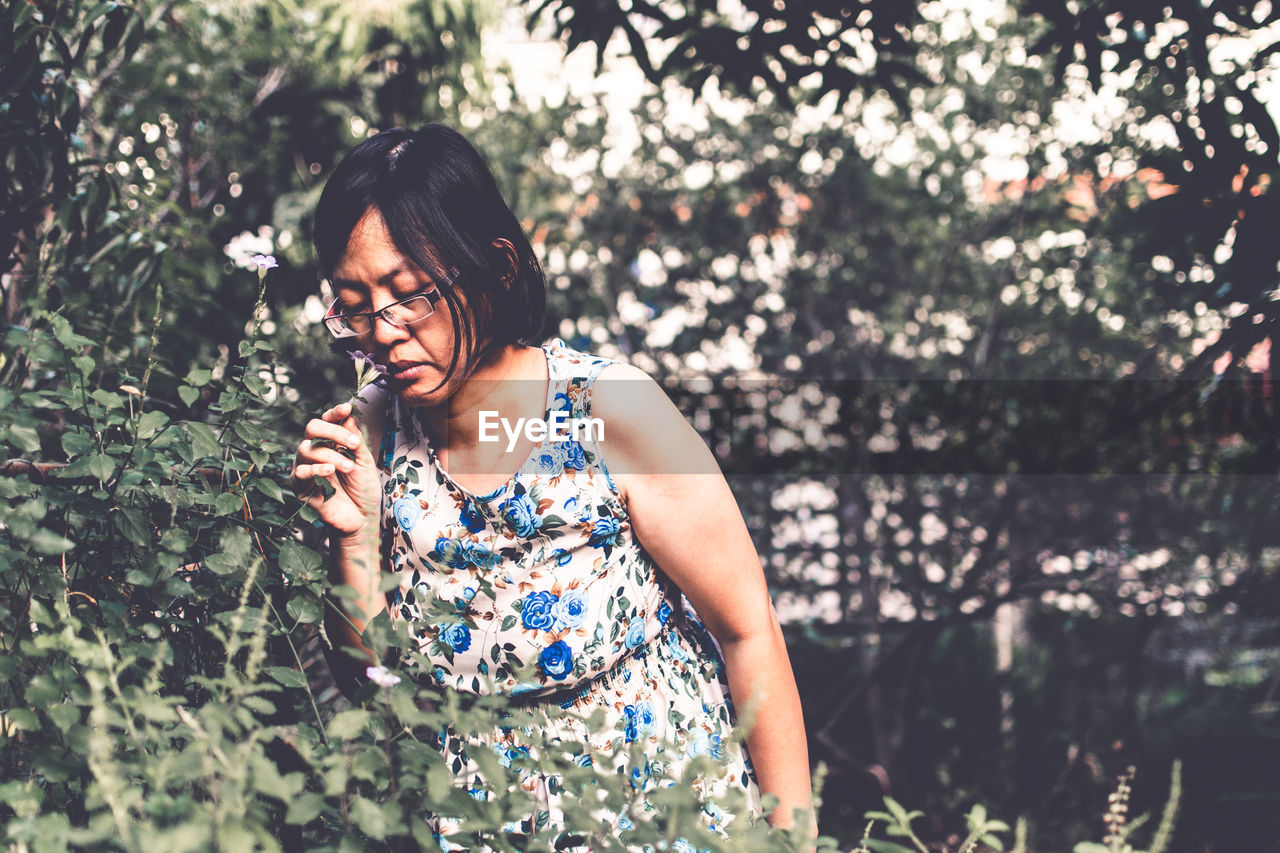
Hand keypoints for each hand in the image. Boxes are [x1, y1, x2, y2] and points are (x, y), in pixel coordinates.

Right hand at [291, 401, 379, 537]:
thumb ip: (355, 440)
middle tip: (352, 444)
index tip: (347, 408)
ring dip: (330, 455)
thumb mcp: (365, 461)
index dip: (335, 413)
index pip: (327, 421)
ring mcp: (305, 467)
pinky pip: (301, 472)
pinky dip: (315, 469)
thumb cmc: (363, 488)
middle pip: (312, 428)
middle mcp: (315, 451)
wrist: (362, 517)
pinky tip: (330, 471)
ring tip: (348, 467)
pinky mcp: (300, 486)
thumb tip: (349, 415)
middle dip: (332, 431)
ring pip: (306, 449)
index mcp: (331, 443)